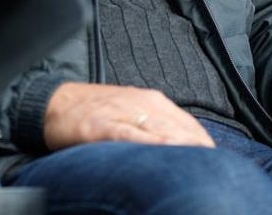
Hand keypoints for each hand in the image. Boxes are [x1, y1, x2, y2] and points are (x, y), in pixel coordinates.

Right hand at [43, 82, 214, 150]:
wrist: (54, 102)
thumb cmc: (94, 111)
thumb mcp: (131, 111)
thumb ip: (156, 124)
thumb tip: (184, 147)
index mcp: (152, 101)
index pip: (189, 125)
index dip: (204, 144)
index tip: (217, 163)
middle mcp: (142, 103)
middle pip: (180, 129)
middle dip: (198, 149)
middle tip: (215, 170)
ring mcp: (123, 113)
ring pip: (161, 130)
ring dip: (182, 146)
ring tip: (200, 164)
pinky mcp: (103, 125)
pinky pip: (131, 135)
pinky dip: (150, 143)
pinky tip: (164, 151)